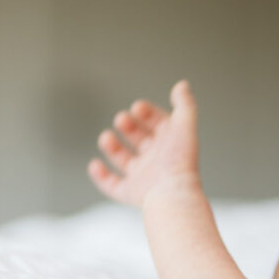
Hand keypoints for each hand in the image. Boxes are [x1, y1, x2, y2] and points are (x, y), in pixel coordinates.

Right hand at [87, 80, 198, 206]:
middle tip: (122, 119)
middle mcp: (157, 161)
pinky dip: (101, 176)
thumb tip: (182, 85)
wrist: (172, 194)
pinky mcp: (132, 193)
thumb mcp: (184, 126)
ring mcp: (144, 178)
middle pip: (140, 140)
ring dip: (112, 147)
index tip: (138, 107)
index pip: (158, 124)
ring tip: (106, 137)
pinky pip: (113, 185)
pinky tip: (94, 164)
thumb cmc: (179, 162)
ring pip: (124, 161)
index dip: (147, 113)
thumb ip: (184, 105)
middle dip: (128, 127)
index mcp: (171, 145)